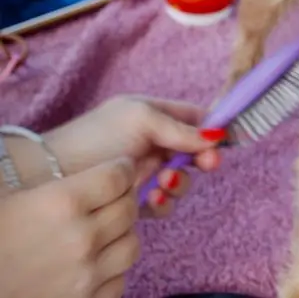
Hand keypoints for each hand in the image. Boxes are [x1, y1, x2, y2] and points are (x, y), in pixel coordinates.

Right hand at [0, 158, 140, 297]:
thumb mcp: (7, 196)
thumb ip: (50, 182)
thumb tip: (68, 165)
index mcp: (60, 203)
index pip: (117, 175)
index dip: (120, 168)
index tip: (117, 169)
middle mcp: (80, 238)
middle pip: (128, 207)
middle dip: (122, 198)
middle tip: (110, 197)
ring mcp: (85, 275)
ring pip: (131, 243)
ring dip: (120, 234)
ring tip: (103, 230)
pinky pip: (119, 280)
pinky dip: (111, 270)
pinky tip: (91, 262)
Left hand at [44, 97, 223, 215]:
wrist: (53, 174)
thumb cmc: (97, 138)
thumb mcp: (142, 120)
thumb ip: (181, 129)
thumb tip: (219, 135)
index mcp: (154, 114)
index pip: (195, 118)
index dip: (214, 128)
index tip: (228, 139)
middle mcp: (153, 142)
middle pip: (195, 151)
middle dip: (203, 159)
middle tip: (208, 165)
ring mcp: (146, 171)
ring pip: (183, 180)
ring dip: (181, 183)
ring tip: (165, 185)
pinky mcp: (136, 199)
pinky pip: (164, 202)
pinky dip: (164, 202)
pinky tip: (152, 201)